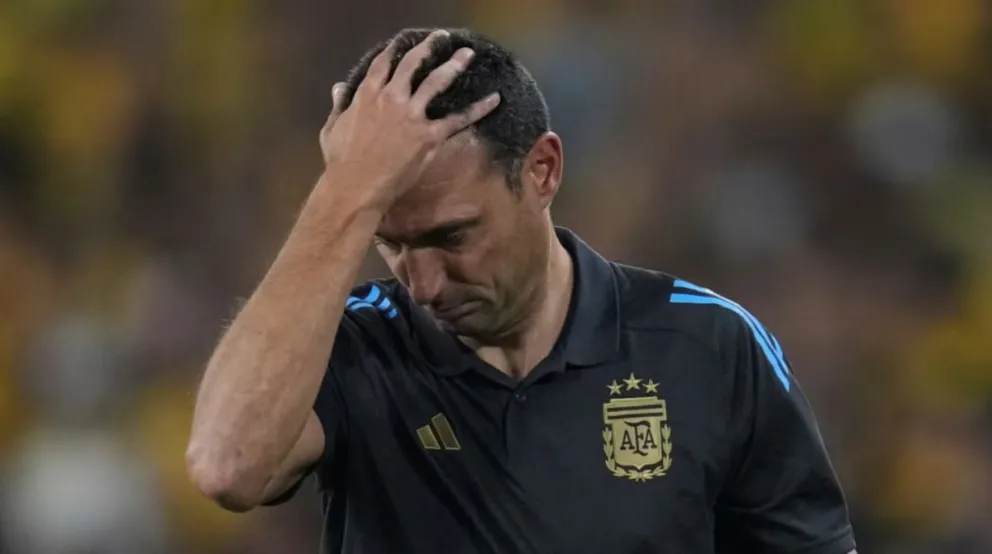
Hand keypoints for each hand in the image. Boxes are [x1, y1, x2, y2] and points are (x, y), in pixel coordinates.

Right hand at [319, 30, 500, 209]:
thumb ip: (338, 105)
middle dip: (428, 48)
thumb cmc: (341, 161)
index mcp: (367, 95)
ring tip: (466, 54)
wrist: (357, 185)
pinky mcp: (429, 135)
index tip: (402, 43)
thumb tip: (338, 87)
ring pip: (436, 82)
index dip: (393, 51)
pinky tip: (494, 99)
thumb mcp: (332, 128)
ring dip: (453, 66)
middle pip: (412, 64)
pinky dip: (478, 108)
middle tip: (440, 38)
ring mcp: (412, 115)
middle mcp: (391, 98)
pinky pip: (458, 119)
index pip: (382, 64)